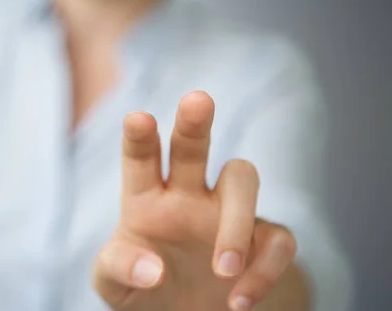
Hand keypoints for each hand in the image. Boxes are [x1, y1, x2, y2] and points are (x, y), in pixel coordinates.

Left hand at [92, 91, 299, 310]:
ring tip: (221, 270)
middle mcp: (187, 194)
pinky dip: (264, 268)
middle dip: (193, 125)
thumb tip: (154, 269)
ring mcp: (226, 213)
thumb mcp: (114, 286)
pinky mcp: (262, 239)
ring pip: (242, 178)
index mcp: (147, 198)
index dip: (139, 137)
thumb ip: (118, 270)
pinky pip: (278, 238)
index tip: (138, 119)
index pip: (141, 158)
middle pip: (191, 147)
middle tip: (197, 101)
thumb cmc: (144, 291)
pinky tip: (239, 299)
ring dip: (236, 222)